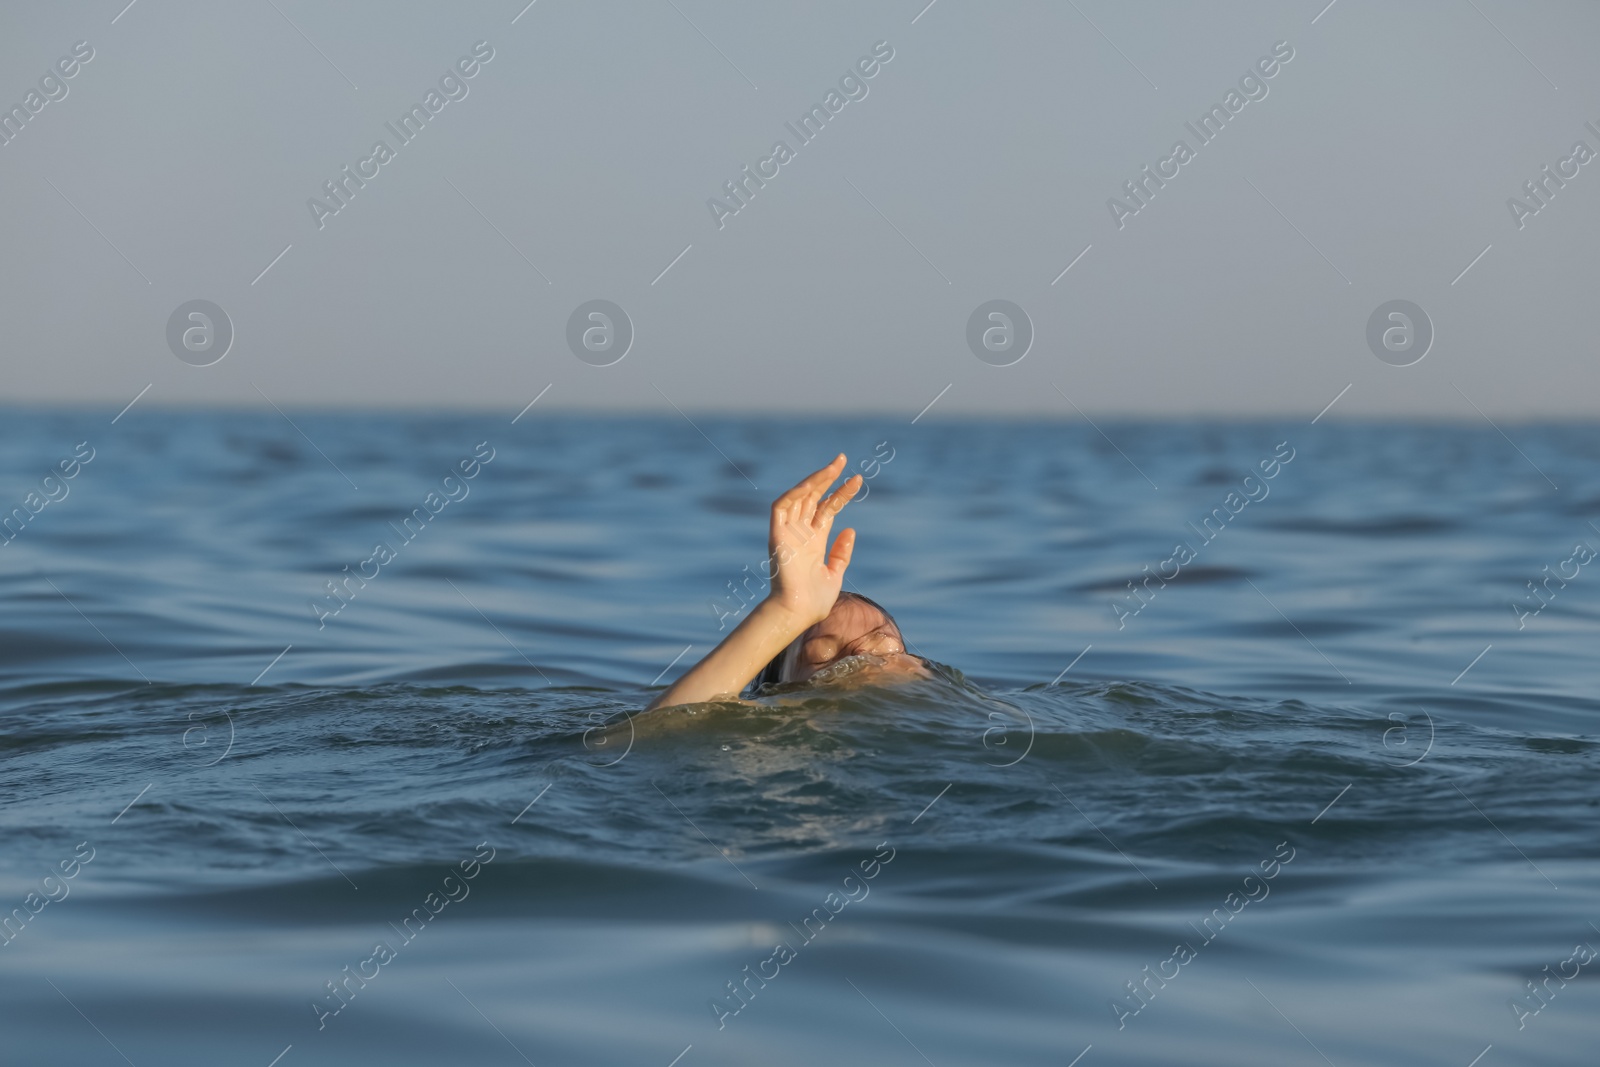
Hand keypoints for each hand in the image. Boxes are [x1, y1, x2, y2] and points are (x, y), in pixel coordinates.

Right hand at [765, 454, 861, 627]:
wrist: (798, 613)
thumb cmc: (815, 601)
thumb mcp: (835, 573)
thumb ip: (841, 553)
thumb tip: (850, 530)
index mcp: (814, 541)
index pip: (827, 508)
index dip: (840, 493)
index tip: (857, 479)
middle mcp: (800, 533)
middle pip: (814, 497)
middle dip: (827, 477)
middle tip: (843, 458)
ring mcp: (788, 532)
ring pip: (800, 497)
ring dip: (815, 479)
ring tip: (834, 465)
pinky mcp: (776, 535)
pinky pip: (782, 506)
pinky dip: (796, 492)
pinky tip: (813, 482)